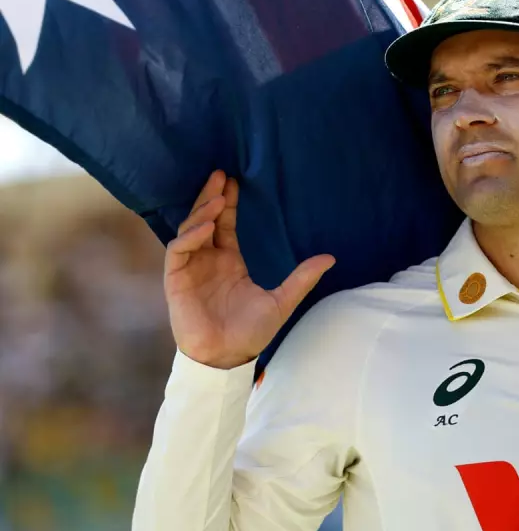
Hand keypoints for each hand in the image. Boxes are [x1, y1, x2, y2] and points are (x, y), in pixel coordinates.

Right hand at [164, 171, 334, 368]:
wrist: (227, 357)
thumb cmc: (251, 333)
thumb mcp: (282, 301)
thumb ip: (303, 278)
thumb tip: (330, 258)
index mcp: (230, 261)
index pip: (226, 224)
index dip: (227, 202)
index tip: (234, 180)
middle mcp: (209, 260)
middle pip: (205, 219)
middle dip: (211, 196)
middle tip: (219, 173)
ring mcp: (191, 268)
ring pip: (190, 230)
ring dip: (201, 213)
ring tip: (216, 198)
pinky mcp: (176, 280)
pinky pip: (179, 250)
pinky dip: (190, 237)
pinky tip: (205, 228)